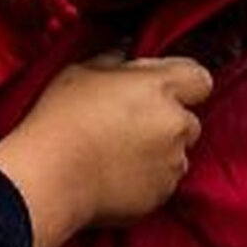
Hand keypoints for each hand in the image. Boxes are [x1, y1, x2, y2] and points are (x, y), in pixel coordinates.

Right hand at [0, 54, 212, 246]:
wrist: (47, 179)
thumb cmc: (58, 123)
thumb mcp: (78, 74)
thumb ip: (112, 60)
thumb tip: (123, 52)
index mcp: (159, 87)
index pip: (199, 79)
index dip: (181, 85)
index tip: (156, 92)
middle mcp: (175, 123)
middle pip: (187, 120)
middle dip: (164, 122)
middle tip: (125, 126)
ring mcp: (172, 162)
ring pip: (175, 154)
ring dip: (156, 153)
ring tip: (114, 156)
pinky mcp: (162, 194)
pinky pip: (162, 183)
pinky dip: (145, 180)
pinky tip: (112, 176)